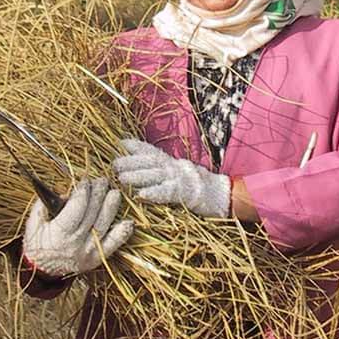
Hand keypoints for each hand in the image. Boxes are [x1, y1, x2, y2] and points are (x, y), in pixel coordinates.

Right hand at [22, 177, 133, 277]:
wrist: (42, 272)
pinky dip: (122, 233)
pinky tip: (128, 222)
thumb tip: (64, 192)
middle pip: (92, 213)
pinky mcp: (97, 259)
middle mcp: (75, 243)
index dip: (83, 192)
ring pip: (104, 225)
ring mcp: (88, 252)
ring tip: (115, 193)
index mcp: (59, 234)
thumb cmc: (37, 244)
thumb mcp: (33, 224)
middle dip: (98, 194)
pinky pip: (113, 245)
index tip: (85, 180)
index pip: (76, 208)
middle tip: (102, 181)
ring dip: (111, 207)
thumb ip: (43, 207)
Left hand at [112, 139, 230, 217]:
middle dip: (131, 161)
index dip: (138, 147)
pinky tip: (141, 195)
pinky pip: (168, 193)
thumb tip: (147, 169)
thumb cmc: (203, 188)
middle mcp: (176, 167)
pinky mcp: (186, 193)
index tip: (121, 143)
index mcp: (174, 163)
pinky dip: (154, 193)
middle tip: (113, 163)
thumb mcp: (182, 175)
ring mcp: (181, 179)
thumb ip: (166, 171)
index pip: (154, 152)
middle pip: (151, 162)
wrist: (225, 196)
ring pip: (156, 175)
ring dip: (137, 176)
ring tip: (120, 178)